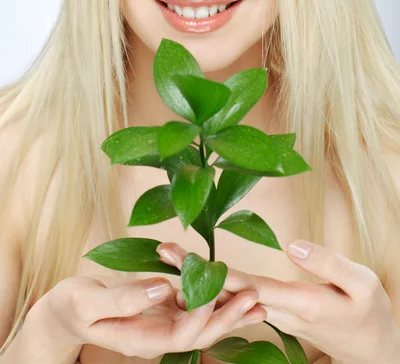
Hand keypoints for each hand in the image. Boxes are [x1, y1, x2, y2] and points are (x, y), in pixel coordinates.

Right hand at [29, 273, 266, 358]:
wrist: (63, 314)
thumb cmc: (69, 307)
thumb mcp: (86, 301)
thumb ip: (123, 298)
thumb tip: (162, 287)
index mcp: (138, 340)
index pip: (181, 335)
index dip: (202, 313)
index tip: (217, 287)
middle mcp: (154, 338)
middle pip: (199, 335)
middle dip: (228, 319)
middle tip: (256, 299)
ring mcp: (158, 326)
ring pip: (199, 325)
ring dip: (227, 313)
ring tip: (256, 299)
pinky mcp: (159, 313)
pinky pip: (190, 310)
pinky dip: (210, 300)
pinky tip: (227, 289)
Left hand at [156, 241, 399, 363]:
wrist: (372, 348)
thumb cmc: (369, 312)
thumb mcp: (362, 283)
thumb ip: (328, 263)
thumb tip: (291, 244)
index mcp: (298, 304)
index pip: (248, 287)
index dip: (214, 274)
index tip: (185, 259)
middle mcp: (278, 313)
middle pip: (229, 292)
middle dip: (194, 273)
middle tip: (161, 250)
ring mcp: (275, 315)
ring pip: (230, 299)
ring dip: (198, 280)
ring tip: (168, 258)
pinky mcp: (275, 312)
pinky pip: (240, 301)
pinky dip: (216, 288)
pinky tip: (196, 276)